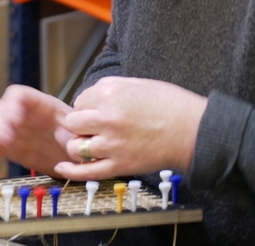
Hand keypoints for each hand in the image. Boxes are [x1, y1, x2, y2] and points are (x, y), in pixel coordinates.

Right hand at [0, 85, 75, 174]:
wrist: (76, 154)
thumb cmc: (79, 138)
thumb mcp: (80, 133)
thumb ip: (74, 134)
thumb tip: (72, 137)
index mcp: (42, 106)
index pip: (19, 95)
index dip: (12, 104)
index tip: (13, 119)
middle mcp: (24, 115)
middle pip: (0, 107)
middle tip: (3, 138)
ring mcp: (14, 130)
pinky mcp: (9, 147)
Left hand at [54, 77, 206, 179]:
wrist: (192, 130)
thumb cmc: (171, 104)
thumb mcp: (138, 84)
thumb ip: (112, 89)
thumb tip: (92, 97)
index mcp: (111, 93)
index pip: (80, 100)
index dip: (85, 106)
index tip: (92, 111)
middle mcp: (107, 117)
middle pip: (72, 122)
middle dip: (76, 125)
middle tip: (86, 127)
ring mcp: (112, 143)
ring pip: (76, 147)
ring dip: (76, 145)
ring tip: (85, 144)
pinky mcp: (119, 164)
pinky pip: (87, 171)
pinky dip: (71, 170)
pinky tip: (62, 167)